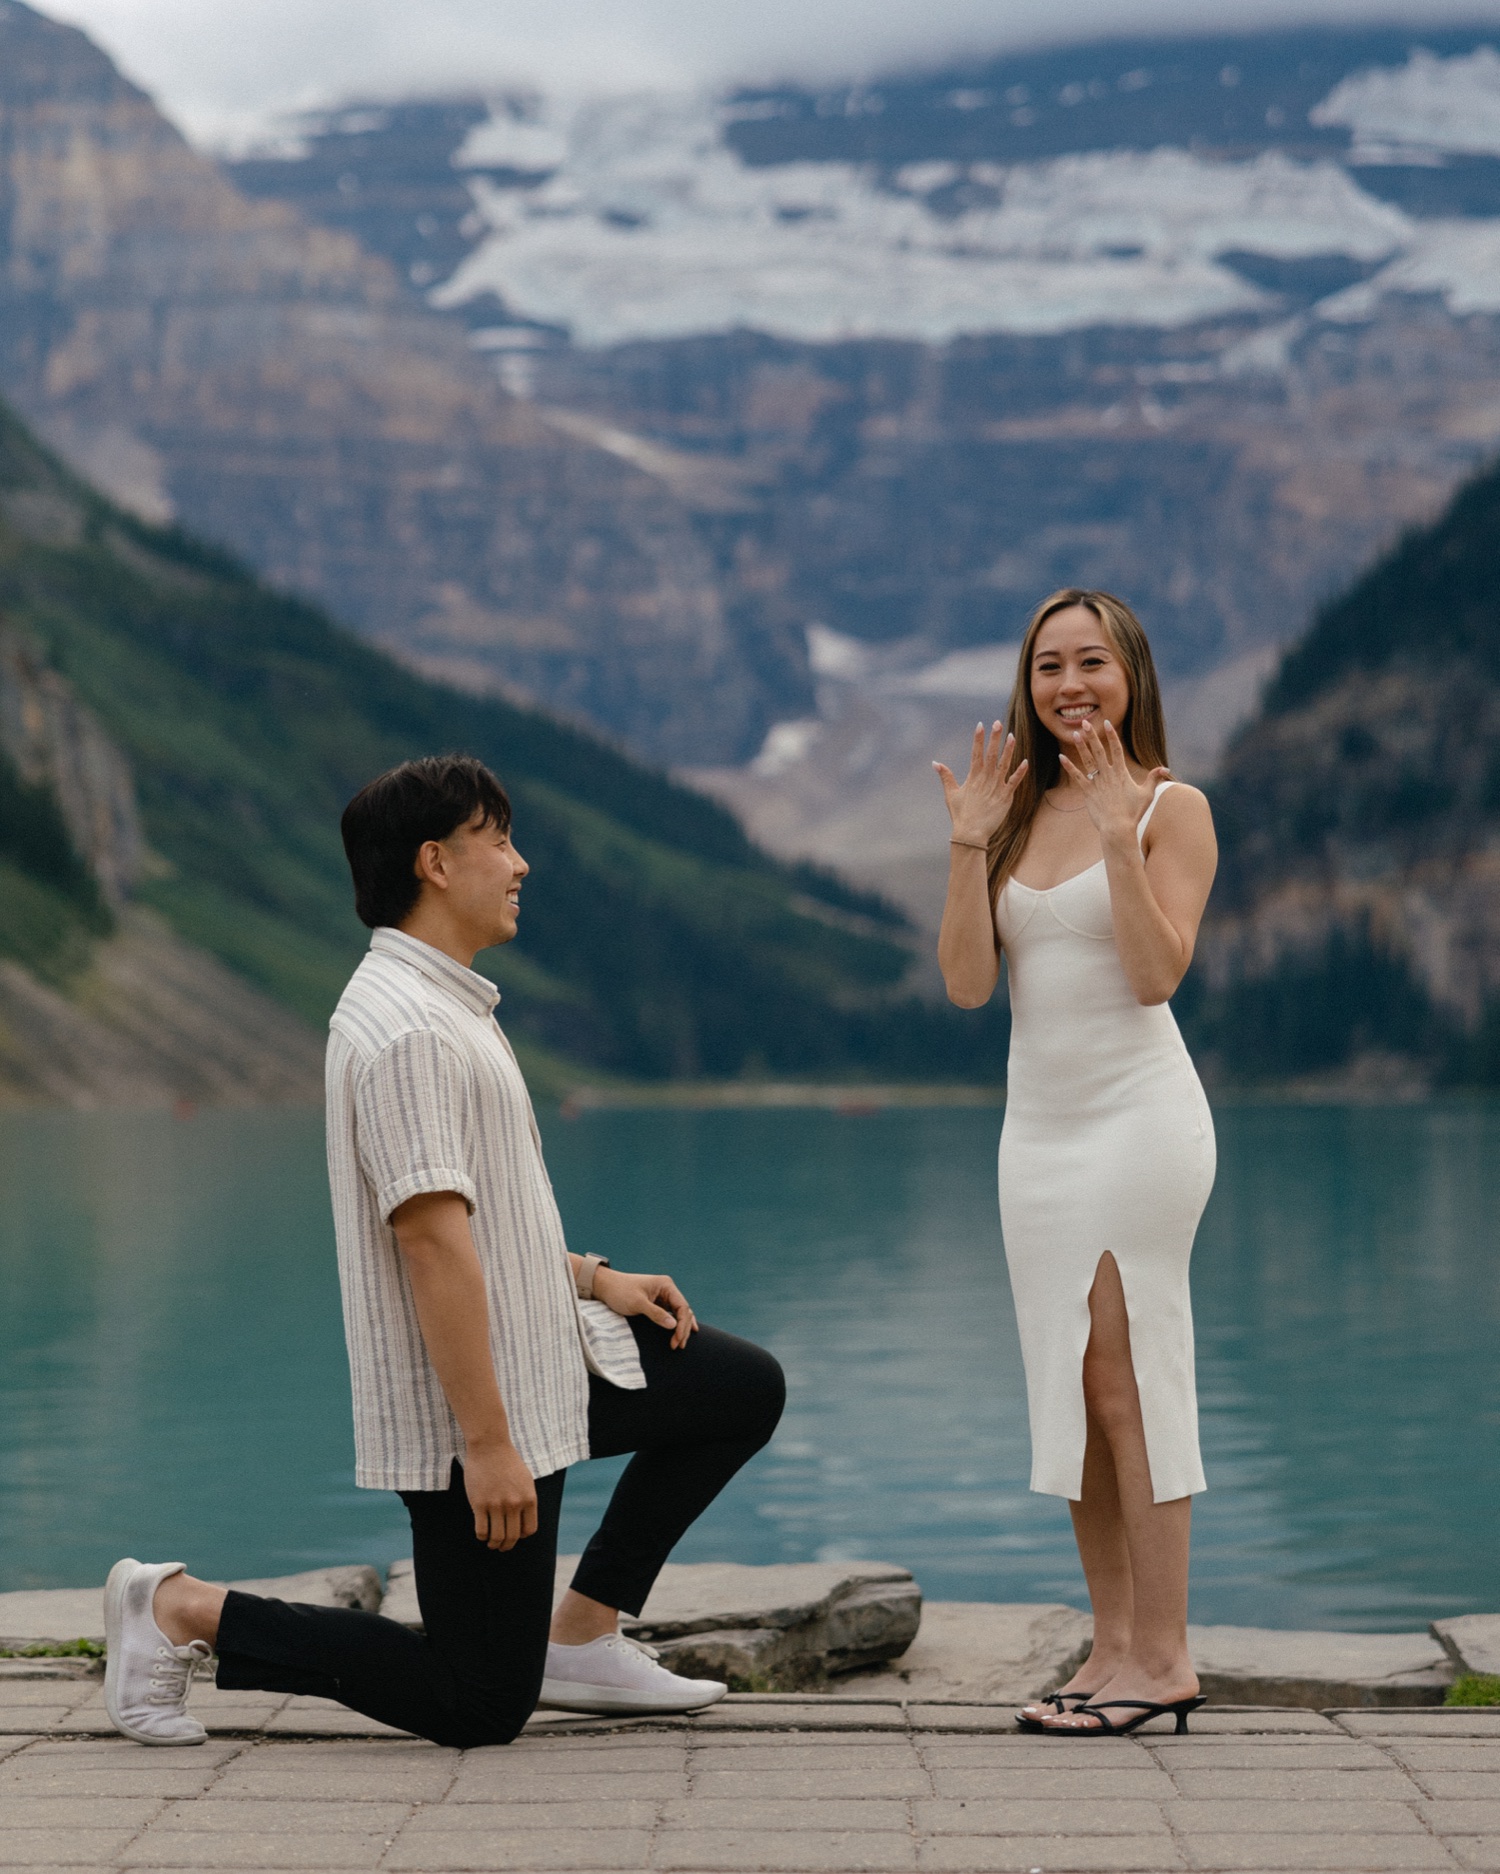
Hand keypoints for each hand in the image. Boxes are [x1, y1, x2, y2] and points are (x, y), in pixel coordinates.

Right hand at [462, 1440, 537, 1549]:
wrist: (490, 1446)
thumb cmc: (507, 1462)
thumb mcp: (526, 1480)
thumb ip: (526, 1500)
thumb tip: (524, 1522)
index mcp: (529, 1499)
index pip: (529, 1530)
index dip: (522, 1536)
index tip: (515, 1534)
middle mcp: (514, 1504)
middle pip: (512, 1537)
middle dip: (507, 1546)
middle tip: (501, 1547)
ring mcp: (496, 1505)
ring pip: (496, 1537)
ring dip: (494, 1544)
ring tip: (491, 1543)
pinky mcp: (479, 1504)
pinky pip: (481, 1530)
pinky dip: (482, 1536)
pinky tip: (482, 1533)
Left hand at [593, 1267, 697, 1349]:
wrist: (605, 1287)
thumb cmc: (620, 1291)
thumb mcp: (637, 1303)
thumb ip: (655, 1313)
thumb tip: (674, 1325)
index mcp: (665, 1285)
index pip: (682, 1306)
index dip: (682, 1324)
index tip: (676, 1339)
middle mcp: (667, 1289)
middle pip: (683, 1311)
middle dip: (682, 1329)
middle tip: (677, 1346)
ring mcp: (663, 1296)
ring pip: (679, 1314)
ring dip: (681, 1328)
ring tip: (680, 1344)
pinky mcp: (657, 1303)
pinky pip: (672, 1315)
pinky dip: (677, 1324)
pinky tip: (682, 1333)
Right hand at [933, 722, 1027, 846]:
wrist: (971, 833)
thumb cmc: (960, 814)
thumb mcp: (951, 794)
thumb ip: (945, 776)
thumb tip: (935, 763)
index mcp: (973, 777)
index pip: (976, 753)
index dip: (978, 738)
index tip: (981, 724)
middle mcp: (985, 779)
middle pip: (991, 754)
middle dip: (994, 738)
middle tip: (998, 723)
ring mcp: (997, 787)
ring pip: (1004, 764)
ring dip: (1008, 750)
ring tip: (1012, 736)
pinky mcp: (1006, 797)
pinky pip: (1014, 782)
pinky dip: (1020, 772)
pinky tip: (1025, 761)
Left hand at [1058, 718, 1167, 844]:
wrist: (1118, 827)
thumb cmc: (1133, 812)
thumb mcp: (1147, 794)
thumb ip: (1154, 778)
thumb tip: (1165, 768)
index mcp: (1121, 773)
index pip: (1116, 749)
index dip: (1111, 735)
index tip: (1107, 723)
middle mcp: (1108, 775)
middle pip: (1099, 750)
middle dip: (1092, 735)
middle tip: (1086, 722)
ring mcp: (1097, 783)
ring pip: (1087, 760)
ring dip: (1081, 746)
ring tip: (1075, 733)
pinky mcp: (1087, 792)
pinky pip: (1077, 777)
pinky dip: (1069, 767)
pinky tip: (1061, 757)